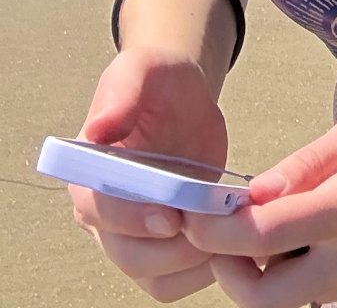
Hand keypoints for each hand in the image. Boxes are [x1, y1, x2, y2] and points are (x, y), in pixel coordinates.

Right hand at [69, 45, 228, 301]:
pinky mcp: (162, 246)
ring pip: (154, 278)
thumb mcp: (141, 70)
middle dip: (173, 249)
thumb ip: (122, 94)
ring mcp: (133, 236)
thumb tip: (98, 129)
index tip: (171, 216)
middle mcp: (103, 215)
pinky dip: (203, 271)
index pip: (101, 211)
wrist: (181, 97)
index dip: (133, 218)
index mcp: (88, 175)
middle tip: (217, 228)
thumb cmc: (156, 81)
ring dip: (193, 264)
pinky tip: (233, 242)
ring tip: (232, 232)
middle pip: (129, 255)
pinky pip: (176, 280)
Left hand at [186, 98, 336, 307]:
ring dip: (268, 272)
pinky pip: (324, 294)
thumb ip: (302, 167)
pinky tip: (320, 232)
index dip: (216, 232)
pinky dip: (306, 270)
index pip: (265, 237)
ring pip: (293, 301)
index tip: (193, 217)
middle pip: (266, 299)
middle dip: (230, 270)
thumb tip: (247, 199)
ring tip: (276, 224)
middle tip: (222, 234)